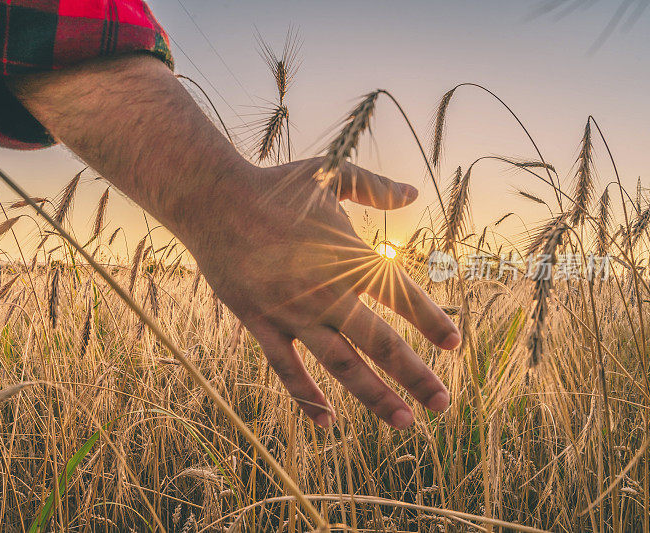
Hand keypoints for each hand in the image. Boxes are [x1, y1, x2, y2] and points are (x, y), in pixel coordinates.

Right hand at [177, 158, 460, 428]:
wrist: (215, 200)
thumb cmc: (275, 186)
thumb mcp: (330, 173)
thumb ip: (374, 186)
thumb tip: (413, 192)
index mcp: (348, 258)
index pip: (401, 296)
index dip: (432, 321)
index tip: (455, 345)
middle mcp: (326, 293)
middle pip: (380, 344)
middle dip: (415, 376)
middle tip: (443, 405)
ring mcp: (292, 314)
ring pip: (341, 366)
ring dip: (374, 396)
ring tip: (403, 422)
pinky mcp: (261, 324)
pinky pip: (286, 368)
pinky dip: (306, 397)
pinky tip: (328, 421)